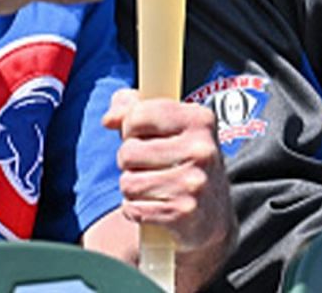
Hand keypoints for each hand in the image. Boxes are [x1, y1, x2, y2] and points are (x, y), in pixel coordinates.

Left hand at [102, 90, 235, 263]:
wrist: (213, 214)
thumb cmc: (181, 160)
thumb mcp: (167, 124)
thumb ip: (131, 107)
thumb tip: (109, 120)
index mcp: (199, 120)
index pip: (137, 115)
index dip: (129, 129)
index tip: (142, 137)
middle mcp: (202, 151)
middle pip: (128, 152)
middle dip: (128, 162)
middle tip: (149, 168)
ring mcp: (195, 183)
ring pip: (128, 183)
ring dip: (131, 188)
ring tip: (152, 188)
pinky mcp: (184, 213)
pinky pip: (133, 209)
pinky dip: (135, 211)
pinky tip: (154, 208)